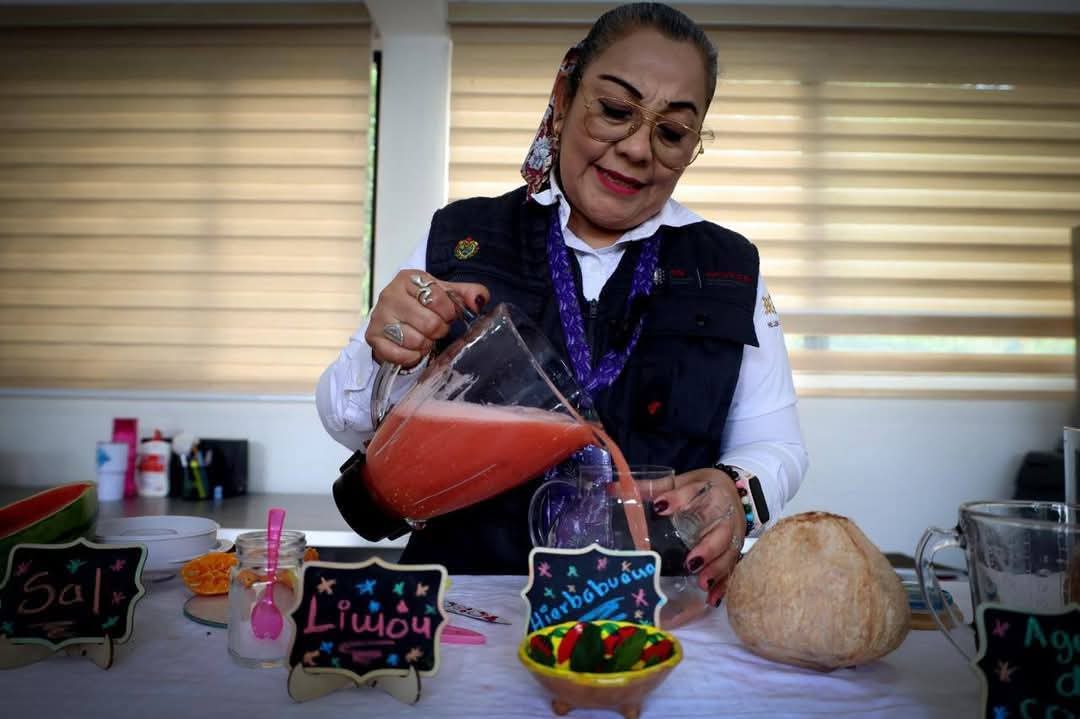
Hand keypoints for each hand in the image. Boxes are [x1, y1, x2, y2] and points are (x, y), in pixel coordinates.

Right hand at [365, 271, 488, 368]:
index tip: (446, 314)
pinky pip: (400, 355)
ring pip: (416, 341)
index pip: (438, 298)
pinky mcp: (373, 337)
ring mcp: (379, 316)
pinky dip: (412, 357)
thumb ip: (468, 294)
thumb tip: (479, 301)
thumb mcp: (446, 294)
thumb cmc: (423, 305)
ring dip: (425, 344)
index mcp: (408, 279)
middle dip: (438, 330)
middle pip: (429, 323)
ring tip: (423, 338)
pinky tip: (413, 349)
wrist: (396, 319)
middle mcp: (390, 294)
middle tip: (435, 329)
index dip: (448, 312)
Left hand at [651, 468, 744, 605]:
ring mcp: (732, 535)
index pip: (693, 494)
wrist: (736, 489)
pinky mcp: (735, 550)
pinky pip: (732, 569)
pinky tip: (712, 599)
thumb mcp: (679, 481)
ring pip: (728, 554)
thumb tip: (612, 488)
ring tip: (702, 583)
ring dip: (716, 570)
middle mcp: (723, 515)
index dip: (678, 500)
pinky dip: (723, 585)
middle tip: (691, 562)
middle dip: (707, 548)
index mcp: (707, 491)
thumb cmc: (703, 488)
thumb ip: (652, 488)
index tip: (660, 507)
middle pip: (719, 532)